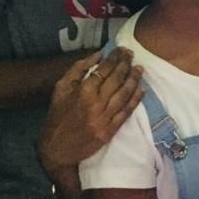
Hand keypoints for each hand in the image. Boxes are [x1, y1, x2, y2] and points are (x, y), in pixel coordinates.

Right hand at [38, 49, 142, 174]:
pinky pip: (126, 112)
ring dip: (134, 79)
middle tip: (131, 55)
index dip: (114, 58)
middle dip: (126, 64)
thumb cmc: (58, 116)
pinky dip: (135, 100)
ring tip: (139, 68)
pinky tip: (141, 90)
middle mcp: (96, 103)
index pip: (104, 70)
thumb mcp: (61, 89)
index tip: (121, 50)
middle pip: (117, 80)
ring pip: (125, 94)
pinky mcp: (110, 130)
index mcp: (83, 92)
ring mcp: (104, 118)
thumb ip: (78, 70)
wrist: (56, 148)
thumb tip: (98, 55)